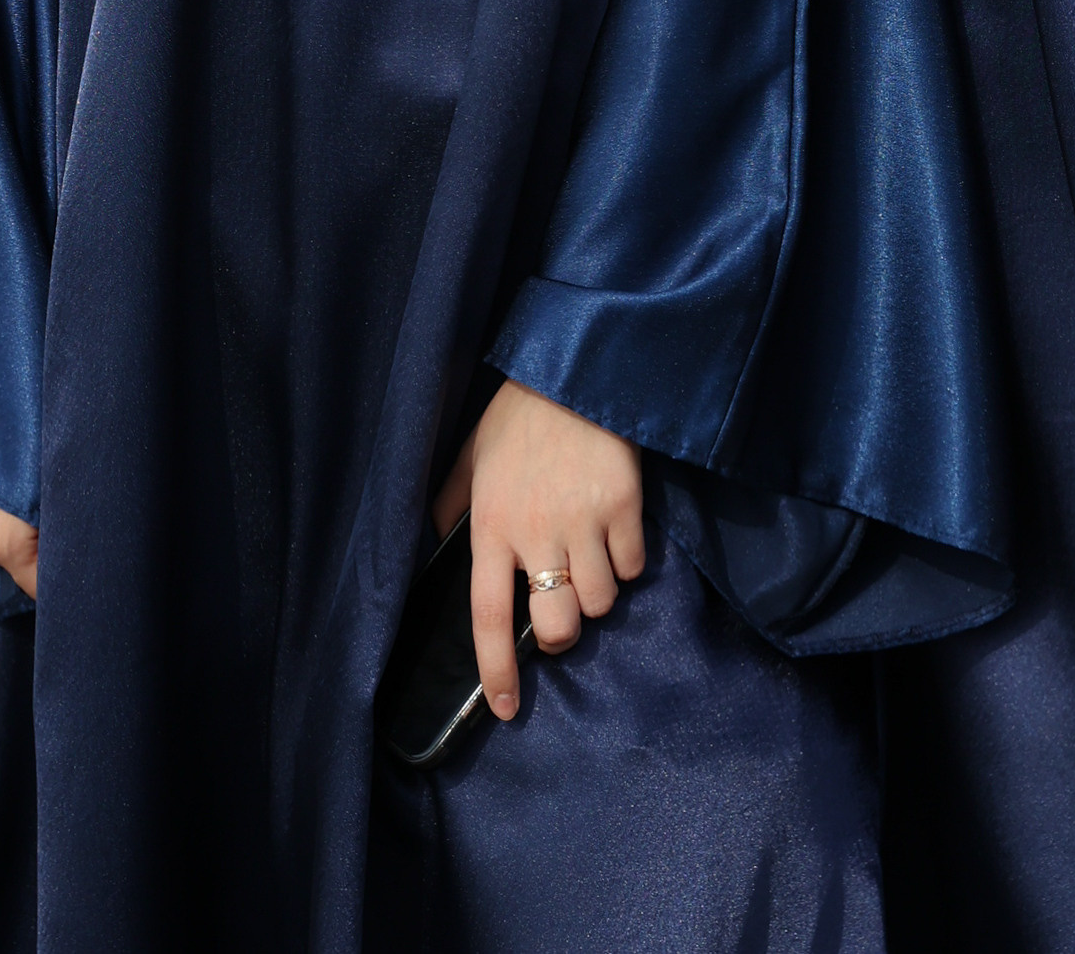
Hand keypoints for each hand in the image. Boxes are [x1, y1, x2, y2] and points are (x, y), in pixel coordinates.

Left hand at [438, 383, 643, 722]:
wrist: (574, 366)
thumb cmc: (517, 416)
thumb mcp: (470, 458)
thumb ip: (451, 506)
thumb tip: (442, 550)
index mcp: (491, 524)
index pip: (488, 614)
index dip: (496, 669)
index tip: (506, 707)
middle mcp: (536, 531)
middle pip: (557, 625)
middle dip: (561, 634)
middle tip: (560, 611)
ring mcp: (584, 519)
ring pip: (599, 602)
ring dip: (596, 593)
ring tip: (588, 560)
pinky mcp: (624, 504)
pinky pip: (632, 566)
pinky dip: (626, 562)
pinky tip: (615, 533)